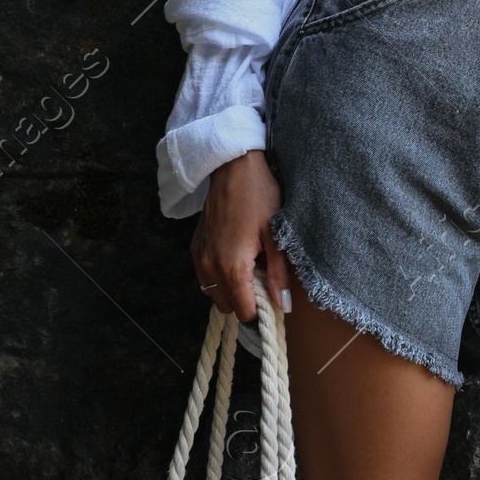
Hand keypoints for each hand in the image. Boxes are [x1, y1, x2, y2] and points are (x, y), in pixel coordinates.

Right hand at [191, 151, 291, 322]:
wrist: (233, 167)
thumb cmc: (259, 196)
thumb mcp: (276, 235)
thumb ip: (279, 274)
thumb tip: (284, 306)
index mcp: (232, 266)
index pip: (244, 311)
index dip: (261, 309)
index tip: (273, 296)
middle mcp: (210, 267)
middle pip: (228, 307)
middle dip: (246, 300)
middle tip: (263, 278)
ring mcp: (199, 258)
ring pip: (214, 293)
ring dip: (232, 289)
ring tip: (250, 266)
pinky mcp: (195, 248)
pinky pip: (206, 277)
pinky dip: (220, 276)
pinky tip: (236, 257)